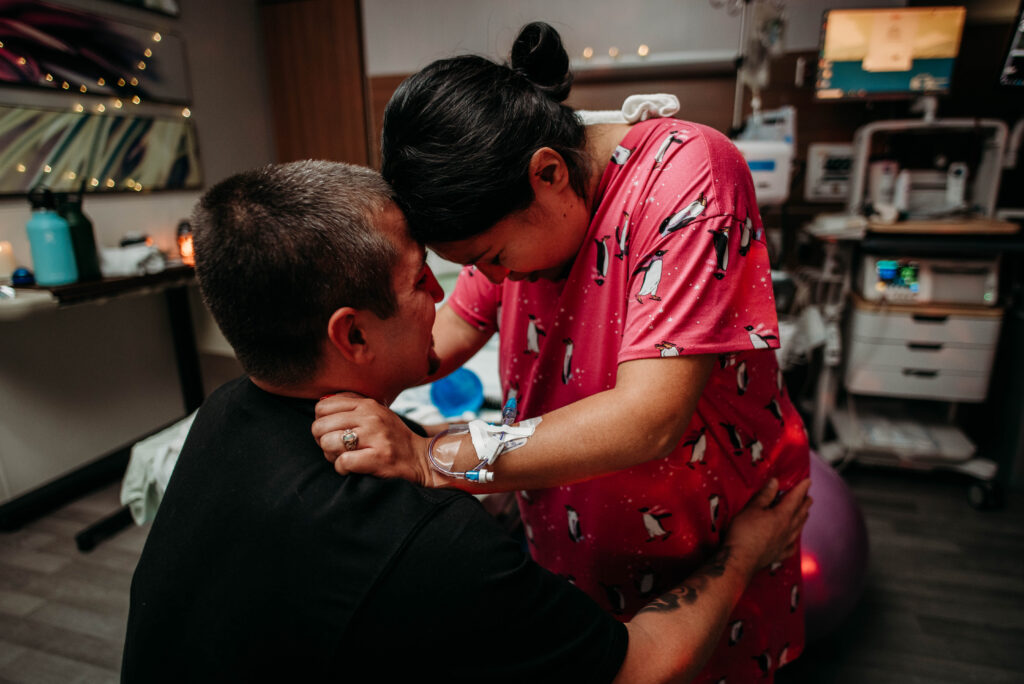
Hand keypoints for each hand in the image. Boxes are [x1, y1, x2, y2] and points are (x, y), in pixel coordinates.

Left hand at [312, 393, 433, 485]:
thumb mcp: (376, 413)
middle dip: (322, 441)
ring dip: (331, 455)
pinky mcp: (378, 457)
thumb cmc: (392, 437)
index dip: (321, 422)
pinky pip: (343, 462)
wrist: (420, 458)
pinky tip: (351, 468)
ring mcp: (375, 436)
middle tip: (334, 448)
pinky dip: (342, 468)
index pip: (323, 406)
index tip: (331, 432)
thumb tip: (321, 408)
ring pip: (329, 443)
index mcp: (367, 404)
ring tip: (343, 457)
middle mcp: (370, 417)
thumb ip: (351, 407)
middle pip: (320, 426)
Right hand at [726, 478, 811, 572]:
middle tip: (809, 497)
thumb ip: (765, 495)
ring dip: (803, 519)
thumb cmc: (744, 532)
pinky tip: (794, 541)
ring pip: (798, 529)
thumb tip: (775, 482)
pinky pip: (792, 547)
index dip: (801, 488)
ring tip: (805, 514)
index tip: (808, 481)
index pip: (795, 498)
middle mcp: (788, 529)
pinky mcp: (779, 554)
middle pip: (800, 513)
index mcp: (782, 515)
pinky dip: (795, 541)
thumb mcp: (752, 508)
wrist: (740, 559)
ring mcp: (785, 543)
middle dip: (805, 503)